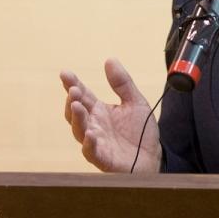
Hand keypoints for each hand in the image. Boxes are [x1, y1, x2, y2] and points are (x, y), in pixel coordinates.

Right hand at [60, 58, 161, 172]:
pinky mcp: (103, 158)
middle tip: (73, 89)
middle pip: (76, 112)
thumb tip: (109, 59)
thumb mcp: (135, 101)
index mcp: (99, 110)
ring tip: (76, 105)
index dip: (73, 84)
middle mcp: (94, 125)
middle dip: (72, 100)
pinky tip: (90, 134)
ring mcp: (96, 142)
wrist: (153, 157)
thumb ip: (122, 82)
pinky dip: (88, 144)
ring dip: (76, 118)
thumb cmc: (141, 131)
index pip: (82, 95)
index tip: (65, 73)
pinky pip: (91, 152)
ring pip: (79, 130)